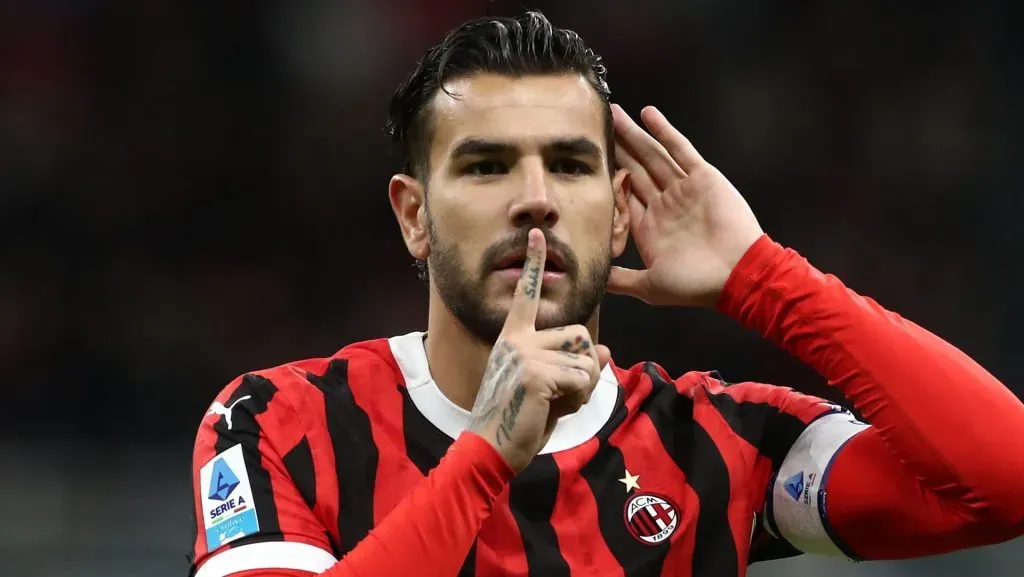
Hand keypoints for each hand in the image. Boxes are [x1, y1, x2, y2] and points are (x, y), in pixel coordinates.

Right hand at [467, 229, 611, 473]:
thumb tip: (605, 351)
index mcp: (514, 337)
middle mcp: (518, 339)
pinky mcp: (537, 374)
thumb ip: (574, 366)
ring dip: (583, 387)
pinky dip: (579, 400)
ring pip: (586, 360)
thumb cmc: (520, 419)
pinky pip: (582, 379)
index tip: (538, 234)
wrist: (492, 445)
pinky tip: (552, 410)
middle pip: (579, 335)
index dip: (535, 263)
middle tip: (561, 393)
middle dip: (584, 367)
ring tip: (556, 403)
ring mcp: (526, 355)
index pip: (527, 295)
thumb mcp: (551, 387)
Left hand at [608, 104, 763, 307]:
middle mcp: (664, 204)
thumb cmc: (696, 285)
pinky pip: (680, 149)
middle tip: (595, 123)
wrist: (739, 275)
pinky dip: (664, 131)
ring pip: (652, 155)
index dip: (604, 177)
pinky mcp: (702, 177)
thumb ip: (622, 280)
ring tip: (613, 112)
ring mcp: (683, 189)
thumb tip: (594, 280)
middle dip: (615, 147)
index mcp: (649, 227)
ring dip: (633, 134)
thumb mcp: (650, 286)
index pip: (621, 196)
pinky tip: (647, 114)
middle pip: (634, 168)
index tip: (584, 160)